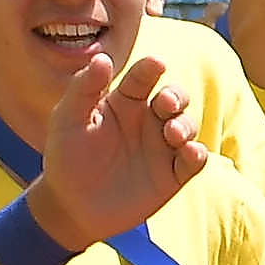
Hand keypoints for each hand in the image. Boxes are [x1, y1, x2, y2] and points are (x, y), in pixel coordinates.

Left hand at [27, 44, 211, 249]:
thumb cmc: (66, 157)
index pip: (142, 78)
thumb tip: (103, 58)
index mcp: (123, 102)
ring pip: (188, 126)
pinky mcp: (172, 175)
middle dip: (177, 96)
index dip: (151, 68)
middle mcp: (147, 120)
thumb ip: (84, 88)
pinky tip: (190, 153)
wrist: (71, 206)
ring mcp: (162, 147)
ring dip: (186, 125)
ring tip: (173, 134)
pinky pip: (194, 161)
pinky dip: (197, 155)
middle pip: (175, 98)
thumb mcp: (67, 119)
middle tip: (166, 103)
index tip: (156, 63)